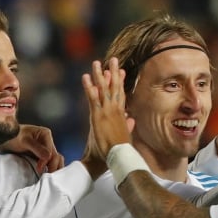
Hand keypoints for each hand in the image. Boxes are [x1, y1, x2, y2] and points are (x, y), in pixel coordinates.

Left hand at [1, 124, 63, 172]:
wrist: (6, 138)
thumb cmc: (14, 136)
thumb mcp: (24, 140)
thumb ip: (36, 148)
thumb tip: (47, 157)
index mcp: (46, 134)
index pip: (51, 151)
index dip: (46, 161)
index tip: (39, 169)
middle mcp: (47, 142)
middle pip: (56, 156)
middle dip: (53, 167)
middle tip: (47, 177)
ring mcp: (45, 149)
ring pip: (55, 160)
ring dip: (53, 169)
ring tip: (48, 178)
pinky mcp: (42, 156)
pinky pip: (49, 163)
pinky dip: (50, 169)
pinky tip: (47, 175)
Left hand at [81, 57, 130, 176]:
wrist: (116, 158)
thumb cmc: (120, 151)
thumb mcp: (125, 136)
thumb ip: (128, 126)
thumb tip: (131, 120)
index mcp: (121, 115)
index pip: (121, 94)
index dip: (120, 82)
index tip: (121, 71)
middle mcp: (115, 110)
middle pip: (114, 88)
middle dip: (113, 73)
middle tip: (112, 59)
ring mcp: (106, 112)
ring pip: (103, 89)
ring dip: (100, 75)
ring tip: (97, 63)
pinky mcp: (98, 116)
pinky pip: (92, 98)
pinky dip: (89, 87)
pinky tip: (86, 77)